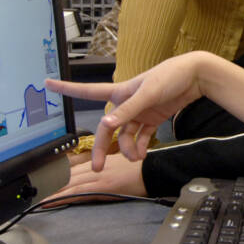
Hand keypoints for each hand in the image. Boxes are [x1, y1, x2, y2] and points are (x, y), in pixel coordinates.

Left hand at [42, 154, 146, 206]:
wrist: (152, 171)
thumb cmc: (139, 168)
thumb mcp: (117, 164)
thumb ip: (103, 170)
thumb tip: (91, 176)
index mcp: (98, 163)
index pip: (73, 170)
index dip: (58, 177)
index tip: (45, 183)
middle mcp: (95, 169)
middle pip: (68, 177)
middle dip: (51, 185)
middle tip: (36, 192)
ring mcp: (98, 178)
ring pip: (70, 184)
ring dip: (54, 192)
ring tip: (40, 199)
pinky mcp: (103, 187)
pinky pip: (80, 192)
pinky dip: (66, 197)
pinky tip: (56, 201)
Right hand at [46, 52, 207, 169]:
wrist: (196, 76)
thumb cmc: (170, 76)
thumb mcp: (148, 93)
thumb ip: (128, 110)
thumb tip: (107, 125)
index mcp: (120, 91)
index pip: (89, 91)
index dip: (67, 89)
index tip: (48, 84)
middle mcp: (127, 102)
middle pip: (108, 128)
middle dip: (103, 147)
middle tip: (97, 167)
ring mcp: (140, 110)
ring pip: (126, 135)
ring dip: (128, 148)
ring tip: (136, 158)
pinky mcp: (154, 117)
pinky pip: (141, 135)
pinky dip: (141, 145)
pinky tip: (143, 154)